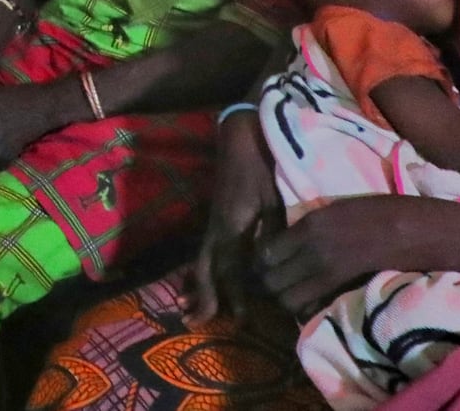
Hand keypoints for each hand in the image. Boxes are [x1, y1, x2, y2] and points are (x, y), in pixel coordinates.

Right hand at [189, 110, 281, 321]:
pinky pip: (204, 251)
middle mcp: (217, 228)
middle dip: (203, 297)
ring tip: (186, 310)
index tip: (239, 320)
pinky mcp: (215, 218)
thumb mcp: (273, 198)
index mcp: (231, 226)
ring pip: (200, 261)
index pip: (230, 269)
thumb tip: (270, 264)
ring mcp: (213, 223)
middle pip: (206, 269)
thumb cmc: (261, 166)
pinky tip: (193, 281)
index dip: (234, 296)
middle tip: (196, 323)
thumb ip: (272, 232)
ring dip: (194, 286)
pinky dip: (198, 270)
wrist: (241, 137)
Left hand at [256, 195, 459, 319]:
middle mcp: (314, 248)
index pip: (265, 253)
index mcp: (310, 224)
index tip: (265, 266)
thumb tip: (289, 242)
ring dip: (287, 301)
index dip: (261, 264)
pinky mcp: (348, 289)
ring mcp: (331, 272)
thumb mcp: (339, 209)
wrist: (423, 231)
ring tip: (296, 296)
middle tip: (276, 286)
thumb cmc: (385, 212)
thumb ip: (311, 226)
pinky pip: (315, 307)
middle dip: (269, 286)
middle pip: (271, 281)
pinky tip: (316, 302)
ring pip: (288, 300)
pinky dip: (310, 309)